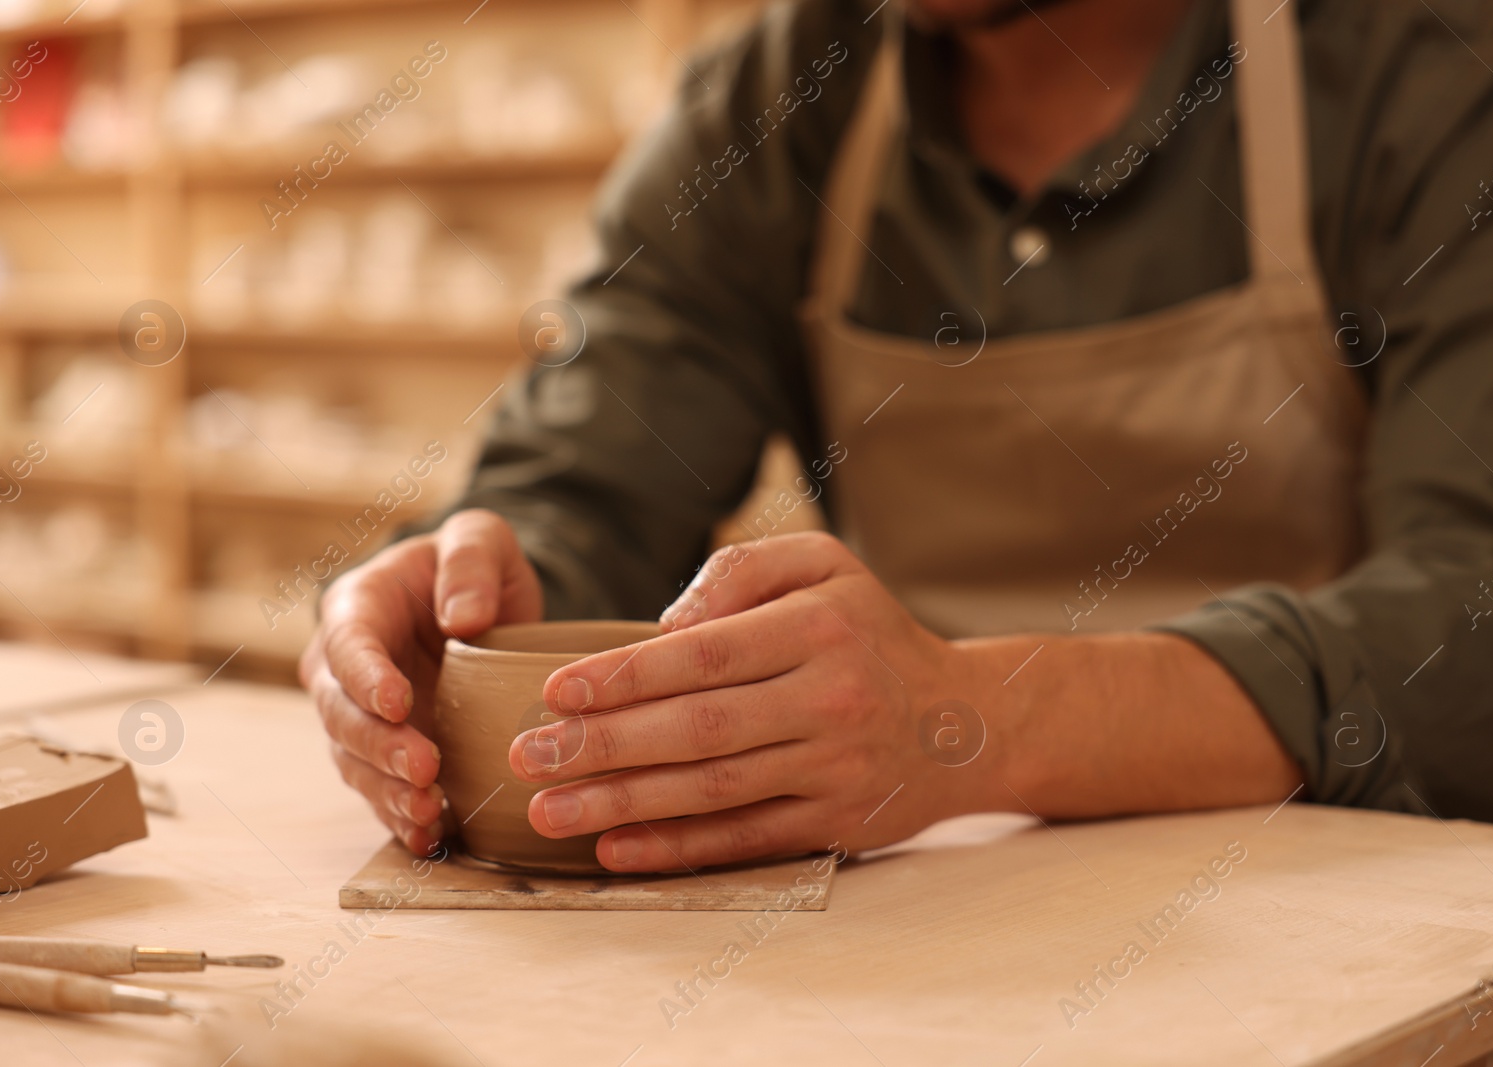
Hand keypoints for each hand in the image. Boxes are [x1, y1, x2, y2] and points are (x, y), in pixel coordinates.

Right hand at [300, 509, 542, 854]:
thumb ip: (470, 561)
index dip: (367, 678)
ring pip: (356, 763)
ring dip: (388, 791)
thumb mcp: (481, 538)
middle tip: (426, 766)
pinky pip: (382, 793)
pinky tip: (430, 840)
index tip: (399, 703)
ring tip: (430, 812)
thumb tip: (463, 618)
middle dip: (380, 746)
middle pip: (342, 715)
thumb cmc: (471, 567)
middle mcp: (343, 668)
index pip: (348, 646)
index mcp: (357, 608)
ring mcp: (361, 718)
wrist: (479, 607)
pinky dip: (402, 819)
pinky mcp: (386, 755)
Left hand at [507, 533, 996, 871]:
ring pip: (712, 790)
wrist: (966, 722)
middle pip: (697, 728)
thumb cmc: (870, 632)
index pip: (705, 655)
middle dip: (602, 747)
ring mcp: (834, 768)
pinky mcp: (834, 824)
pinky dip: (677, 850)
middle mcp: (830, 698)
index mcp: (819, 627)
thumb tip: (662, 627)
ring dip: (622, 804)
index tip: (554, 691)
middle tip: (526, 758)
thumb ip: (739, 572)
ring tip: (548, 811)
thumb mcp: (823, 566)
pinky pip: (744, 839)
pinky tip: (615, 850)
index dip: (625, 676)